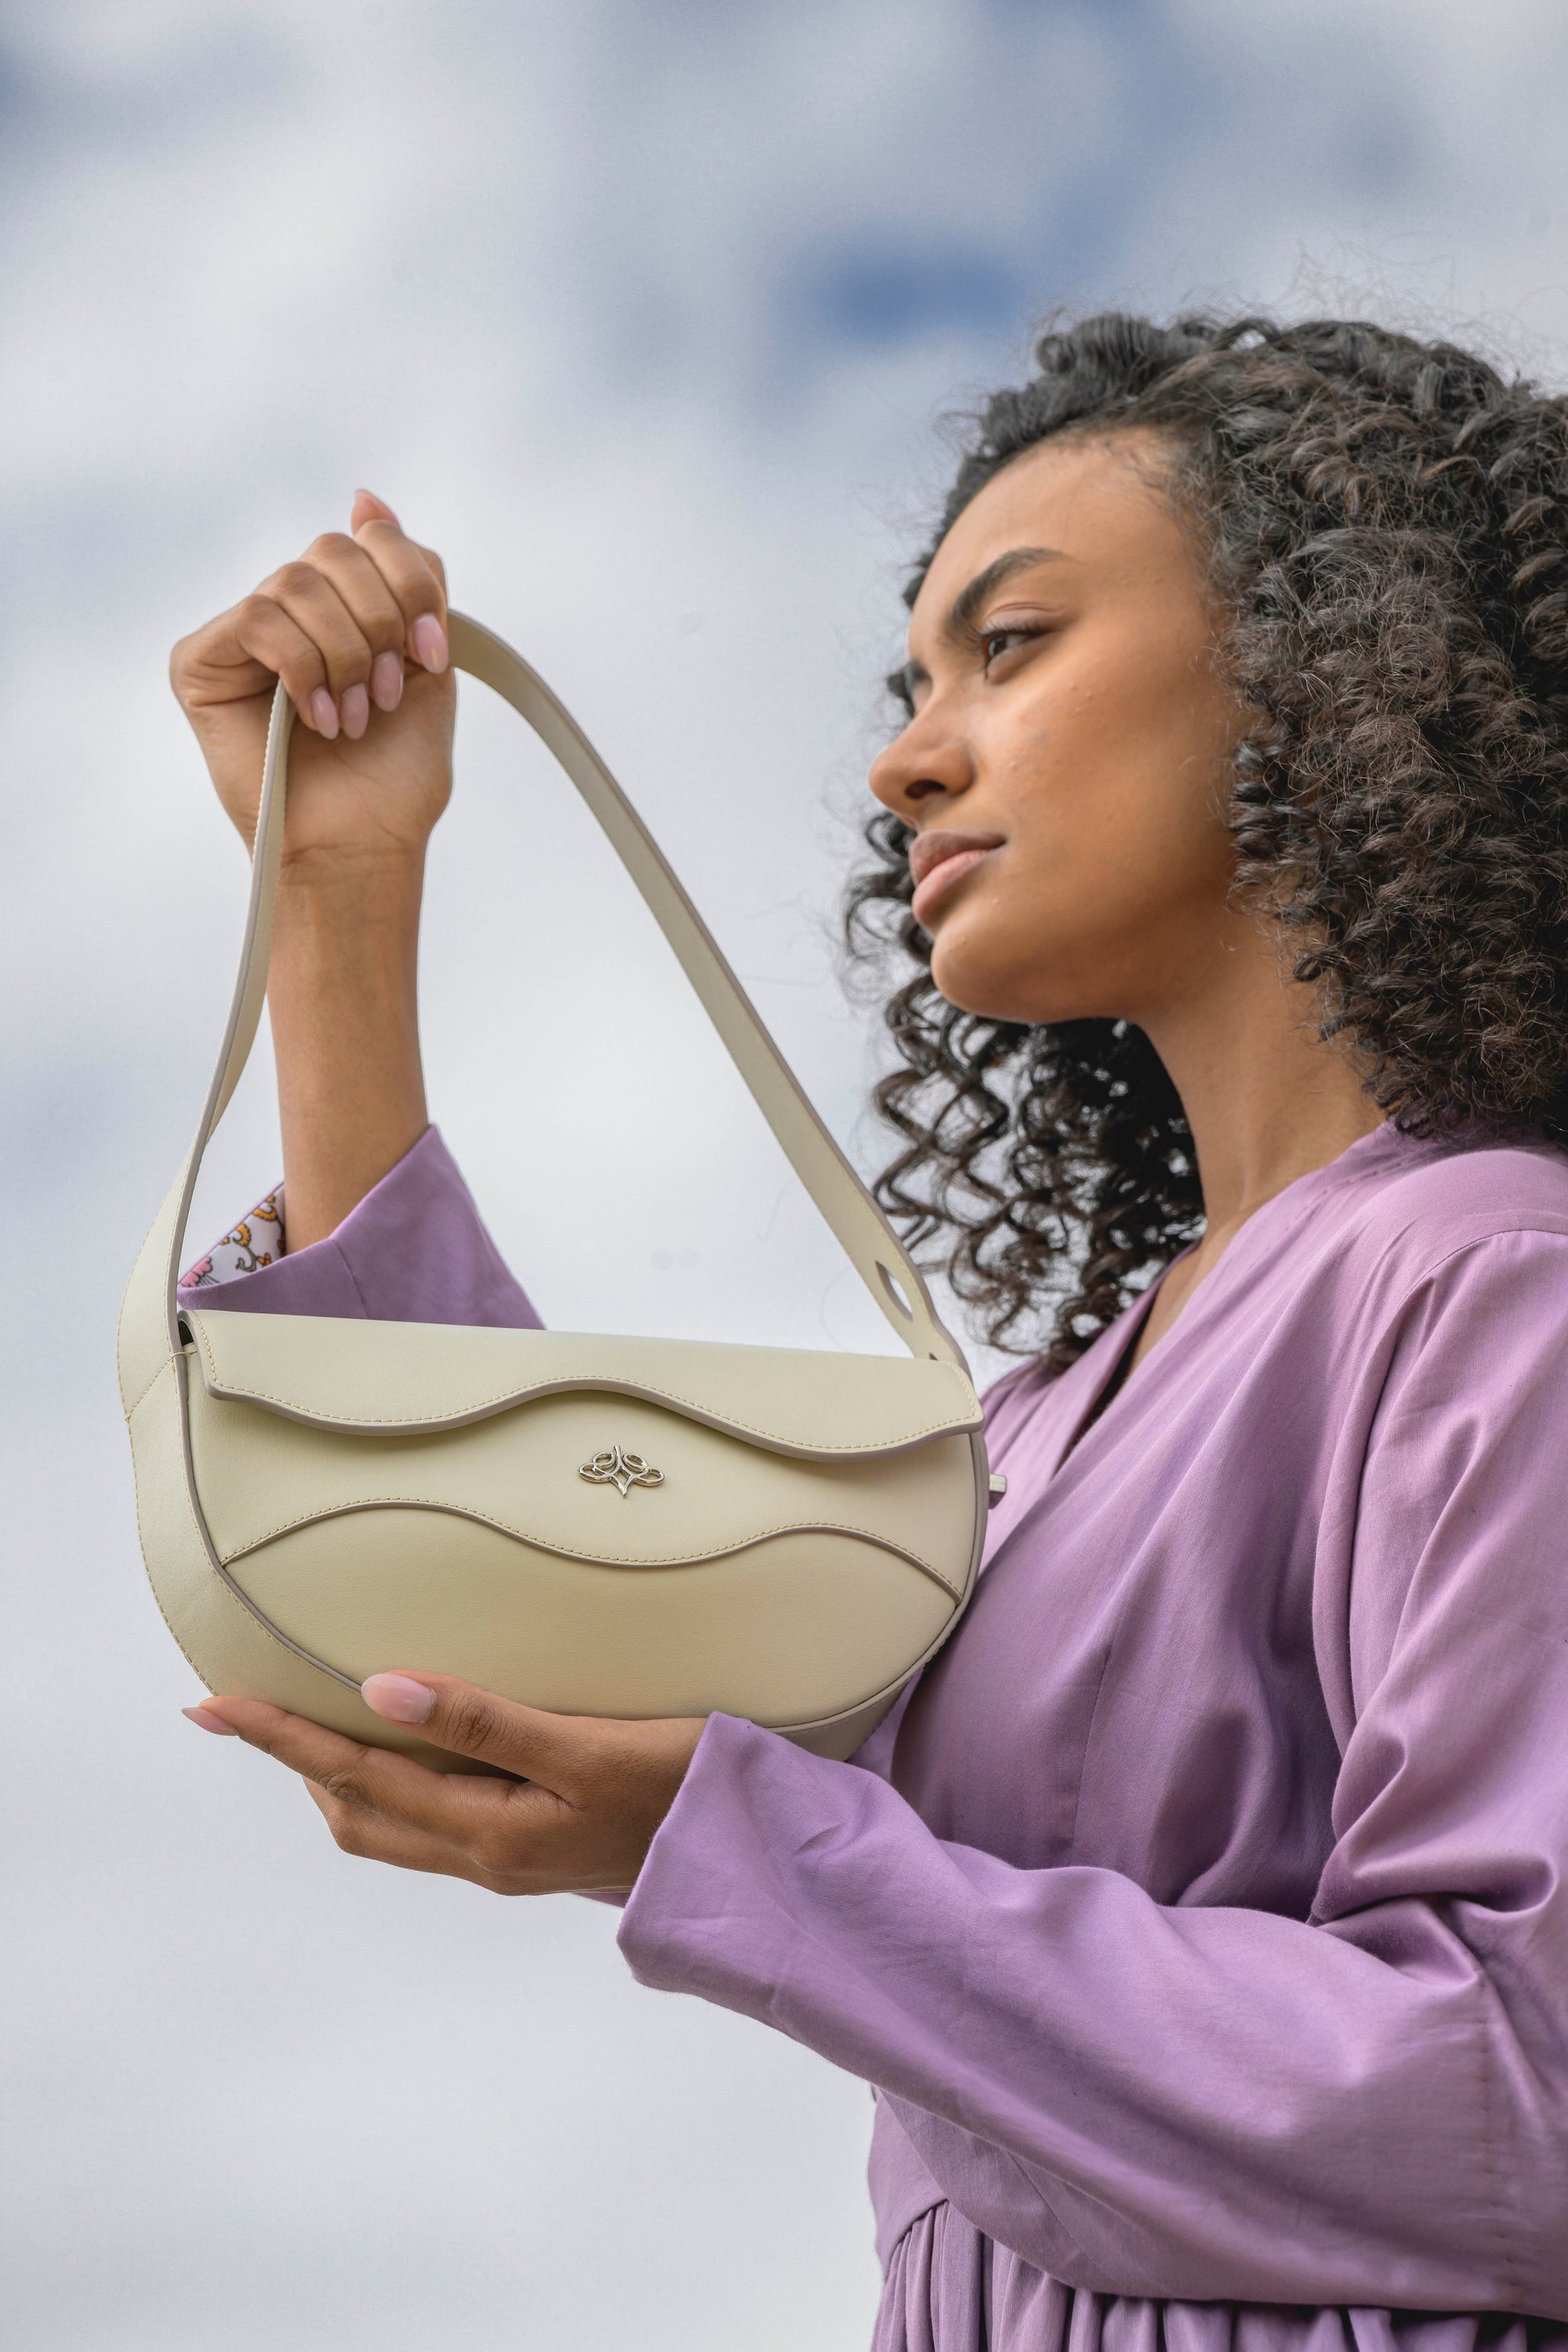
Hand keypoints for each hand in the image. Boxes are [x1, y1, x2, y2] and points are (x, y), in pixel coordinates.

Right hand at [170, 490, 455, 875]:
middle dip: (379, 622)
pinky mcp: (199, 662)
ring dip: (345, 654)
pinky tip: (319, 717)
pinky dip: (303, 668)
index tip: (433, 654)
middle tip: (388, 693)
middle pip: (334, 550)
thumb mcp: (425, 662)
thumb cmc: (394, 773)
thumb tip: (365, 497)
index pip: (372, 539)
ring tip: (356, 716)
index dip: (410, 585)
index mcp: (340, 606)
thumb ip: (409, 580)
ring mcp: (239, 636)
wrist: (362, 844)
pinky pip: (260, 619)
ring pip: (297, 582)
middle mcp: (286, 612)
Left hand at [185, 1674, 707, 1894]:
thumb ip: (482, 1721)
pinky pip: (428, 1823)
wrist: (751, 1855)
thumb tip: (377, 1692)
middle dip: (293, 1763)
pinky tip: (407, 1753)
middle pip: (354, 1813)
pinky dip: (389, 1786)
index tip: (213, 1706)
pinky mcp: (533, 1849)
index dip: (280, 1740)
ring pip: (388, 1826)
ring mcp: (508, 1859)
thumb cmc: (679, 1789)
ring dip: (336, 1778)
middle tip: (241, 1710)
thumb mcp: (584, 1747)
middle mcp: (484, 1856)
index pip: (356, 1777)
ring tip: (305, 1729)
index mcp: (486, 1833)